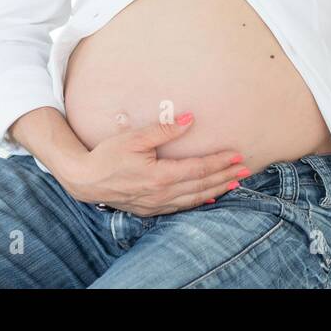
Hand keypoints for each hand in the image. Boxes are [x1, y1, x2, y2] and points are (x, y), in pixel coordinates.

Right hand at [59, 112, 247, 216]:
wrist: (85, 179)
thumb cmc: (108, 154)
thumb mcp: (135, 137)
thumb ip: (164, 129)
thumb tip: (190, 119)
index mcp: (161, 176)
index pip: (199, 169)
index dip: (220, 162)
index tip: (237, 155)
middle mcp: (162, 194)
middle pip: (202, 186)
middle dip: (225, 177)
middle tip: (245, 170)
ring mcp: (156, 205)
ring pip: (194, 199)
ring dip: (216, 190)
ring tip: (234, 183)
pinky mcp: (150, 210)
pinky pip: (180, 208)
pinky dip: (198, 202)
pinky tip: (209, 198)